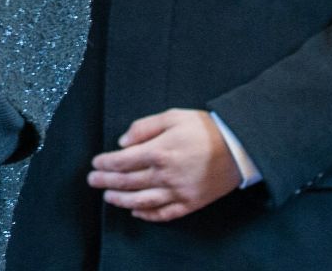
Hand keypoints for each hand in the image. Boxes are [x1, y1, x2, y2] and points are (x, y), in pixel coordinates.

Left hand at [88, 109, 240, 222]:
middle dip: (106, 182)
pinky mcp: (191, 203)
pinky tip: (136, 212)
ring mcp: (178, 192)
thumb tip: (123, 143)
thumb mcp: (172, 116)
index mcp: (159, 152)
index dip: (105, 164)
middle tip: (92, 181)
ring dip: (121, 200)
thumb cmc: (205, 129)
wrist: (239, 148)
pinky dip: (148, 215)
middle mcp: (166, 175)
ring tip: (108, 198)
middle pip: (128, 182)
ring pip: (142, 201)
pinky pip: (165, 213)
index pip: (122, 161)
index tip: (95, 164)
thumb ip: (144, 127)